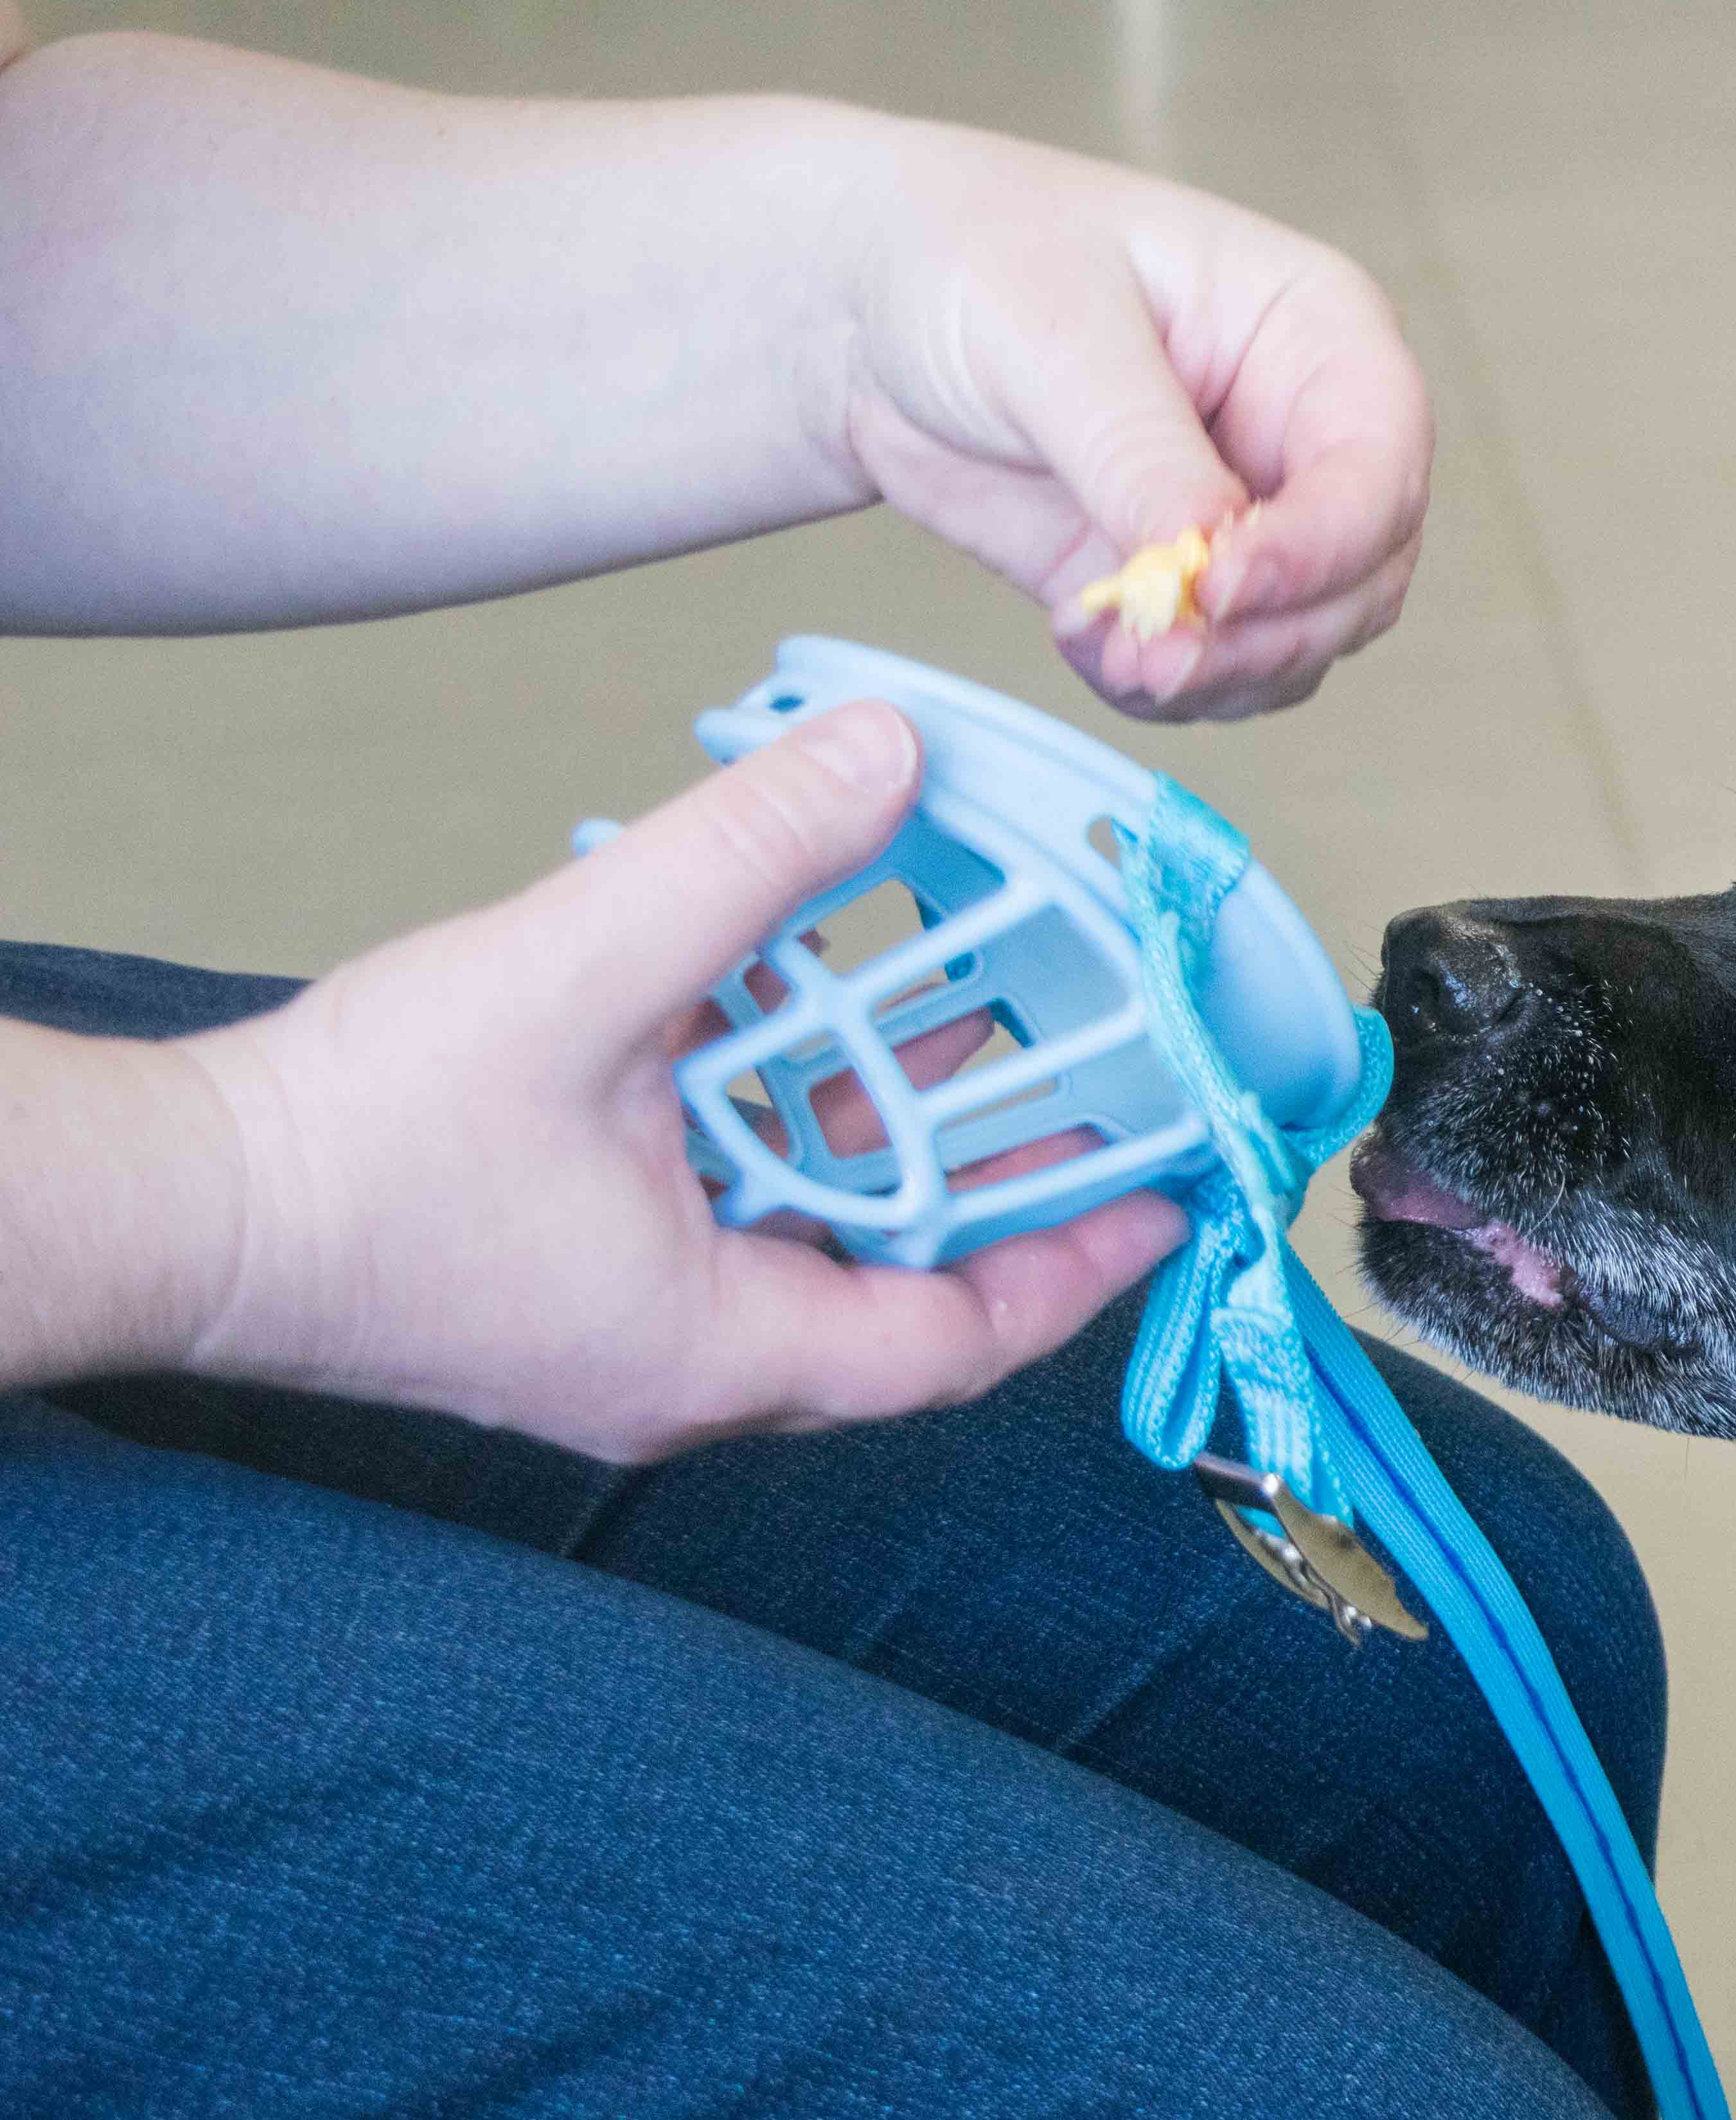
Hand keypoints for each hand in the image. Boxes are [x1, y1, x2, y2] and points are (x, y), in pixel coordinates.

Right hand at [175, 705, 1183, 1461]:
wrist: (177, 1202)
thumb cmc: (356, 1141)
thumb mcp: (580, 972)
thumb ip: (744, 861)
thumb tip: (892, 755)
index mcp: (723, 1350)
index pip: (961, 1343)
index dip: (1081, 1265)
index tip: (1173, 1191)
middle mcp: (692, 1364)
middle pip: (906, 1287)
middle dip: (1008, 1188)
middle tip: (1109, 1096)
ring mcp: (628, 1324)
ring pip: (814, 1230)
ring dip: (897, 1132)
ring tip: (995, 1022)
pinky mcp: (573, 1271)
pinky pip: (727, 1201)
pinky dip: (788, 1120)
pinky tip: (817, 1011)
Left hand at [834, 120, 1434, 722]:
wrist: (861, 312)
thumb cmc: (968, 255)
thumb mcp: (1050, 330)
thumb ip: (1137, 449)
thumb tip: (1208, 556)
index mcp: (1313, 332)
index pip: (1379, 460)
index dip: (1324, 540)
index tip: (1220, 584)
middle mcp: (1305, 435)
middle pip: (1363, 574)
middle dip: (1270, 633)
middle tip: (1160, 657)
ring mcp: (1251, 521)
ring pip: (1304, 642)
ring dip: (1218, 676)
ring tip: (1110, 653)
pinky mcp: (1182, 590)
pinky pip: (1218, 674)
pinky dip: (1163, 689)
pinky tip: (1088, 646)